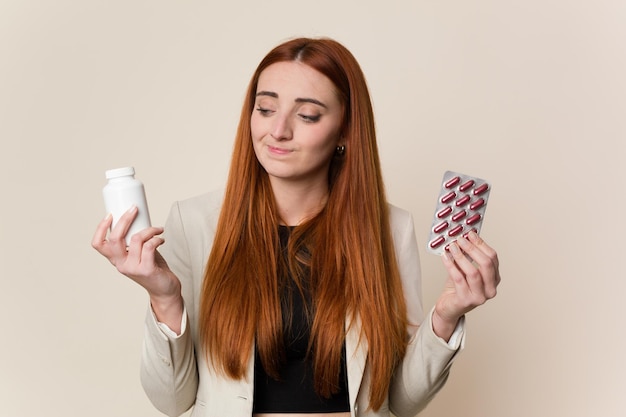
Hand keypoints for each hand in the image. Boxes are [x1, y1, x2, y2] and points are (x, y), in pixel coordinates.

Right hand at [91, 206, 182, 330]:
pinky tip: (161, 238)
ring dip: (149, 230)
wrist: (165, 289)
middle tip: (134, 209)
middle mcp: (121, 264)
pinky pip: (150, 246)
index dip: (100, 228)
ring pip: (136, 239)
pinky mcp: (146, 269)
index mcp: (116, 259)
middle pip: (115, 238)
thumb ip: (134, 241)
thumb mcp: (137, 254)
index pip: (98, 244)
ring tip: (157, 229)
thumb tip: (137, 219)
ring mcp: (133, 268)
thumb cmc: (152, 268)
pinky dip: (157, 238)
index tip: (110, 215)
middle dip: (125, 219)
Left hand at [432, 231, 500, 339]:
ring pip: (473, 272)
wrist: (449, 308)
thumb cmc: (458, 288)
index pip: (492, 258)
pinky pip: (458, 279)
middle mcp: (491, 289)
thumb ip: (468, 256)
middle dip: (472, 249)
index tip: (470, 234)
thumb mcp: (466, 269)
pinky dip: (451, 265)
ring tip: (452, 247)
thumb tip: (464, 236)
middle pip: (486, 264)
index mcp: (494, 279)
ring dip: (461, 256)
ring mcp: (480, 297)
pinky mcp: (466, 301)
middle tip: (460, 239)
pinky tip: (445, 257)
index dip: (481, 244)